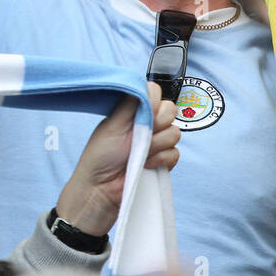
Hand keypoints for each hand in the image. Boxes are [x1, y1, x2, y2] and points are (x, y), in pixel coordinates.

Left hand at [55, 81, 178, 237]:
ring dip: (157, 144)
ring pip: (175, 133)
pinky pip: (175, 153)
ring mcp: (157, 142)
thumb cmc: (100, 155)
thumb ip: (131, 104)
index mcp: (134, 110)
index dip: (155, 100)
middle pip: (170, 110)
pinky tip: (146, 164)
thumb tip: (148, 88)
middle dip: (157, 123)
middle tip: (141, 134)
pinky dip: (161, 159)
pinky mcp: (163, 161)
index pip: (155, 92)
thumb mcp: (112, 123)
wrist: (101, 188)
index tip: (145, 112)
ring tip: (140, 153)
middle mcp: (147, 123)